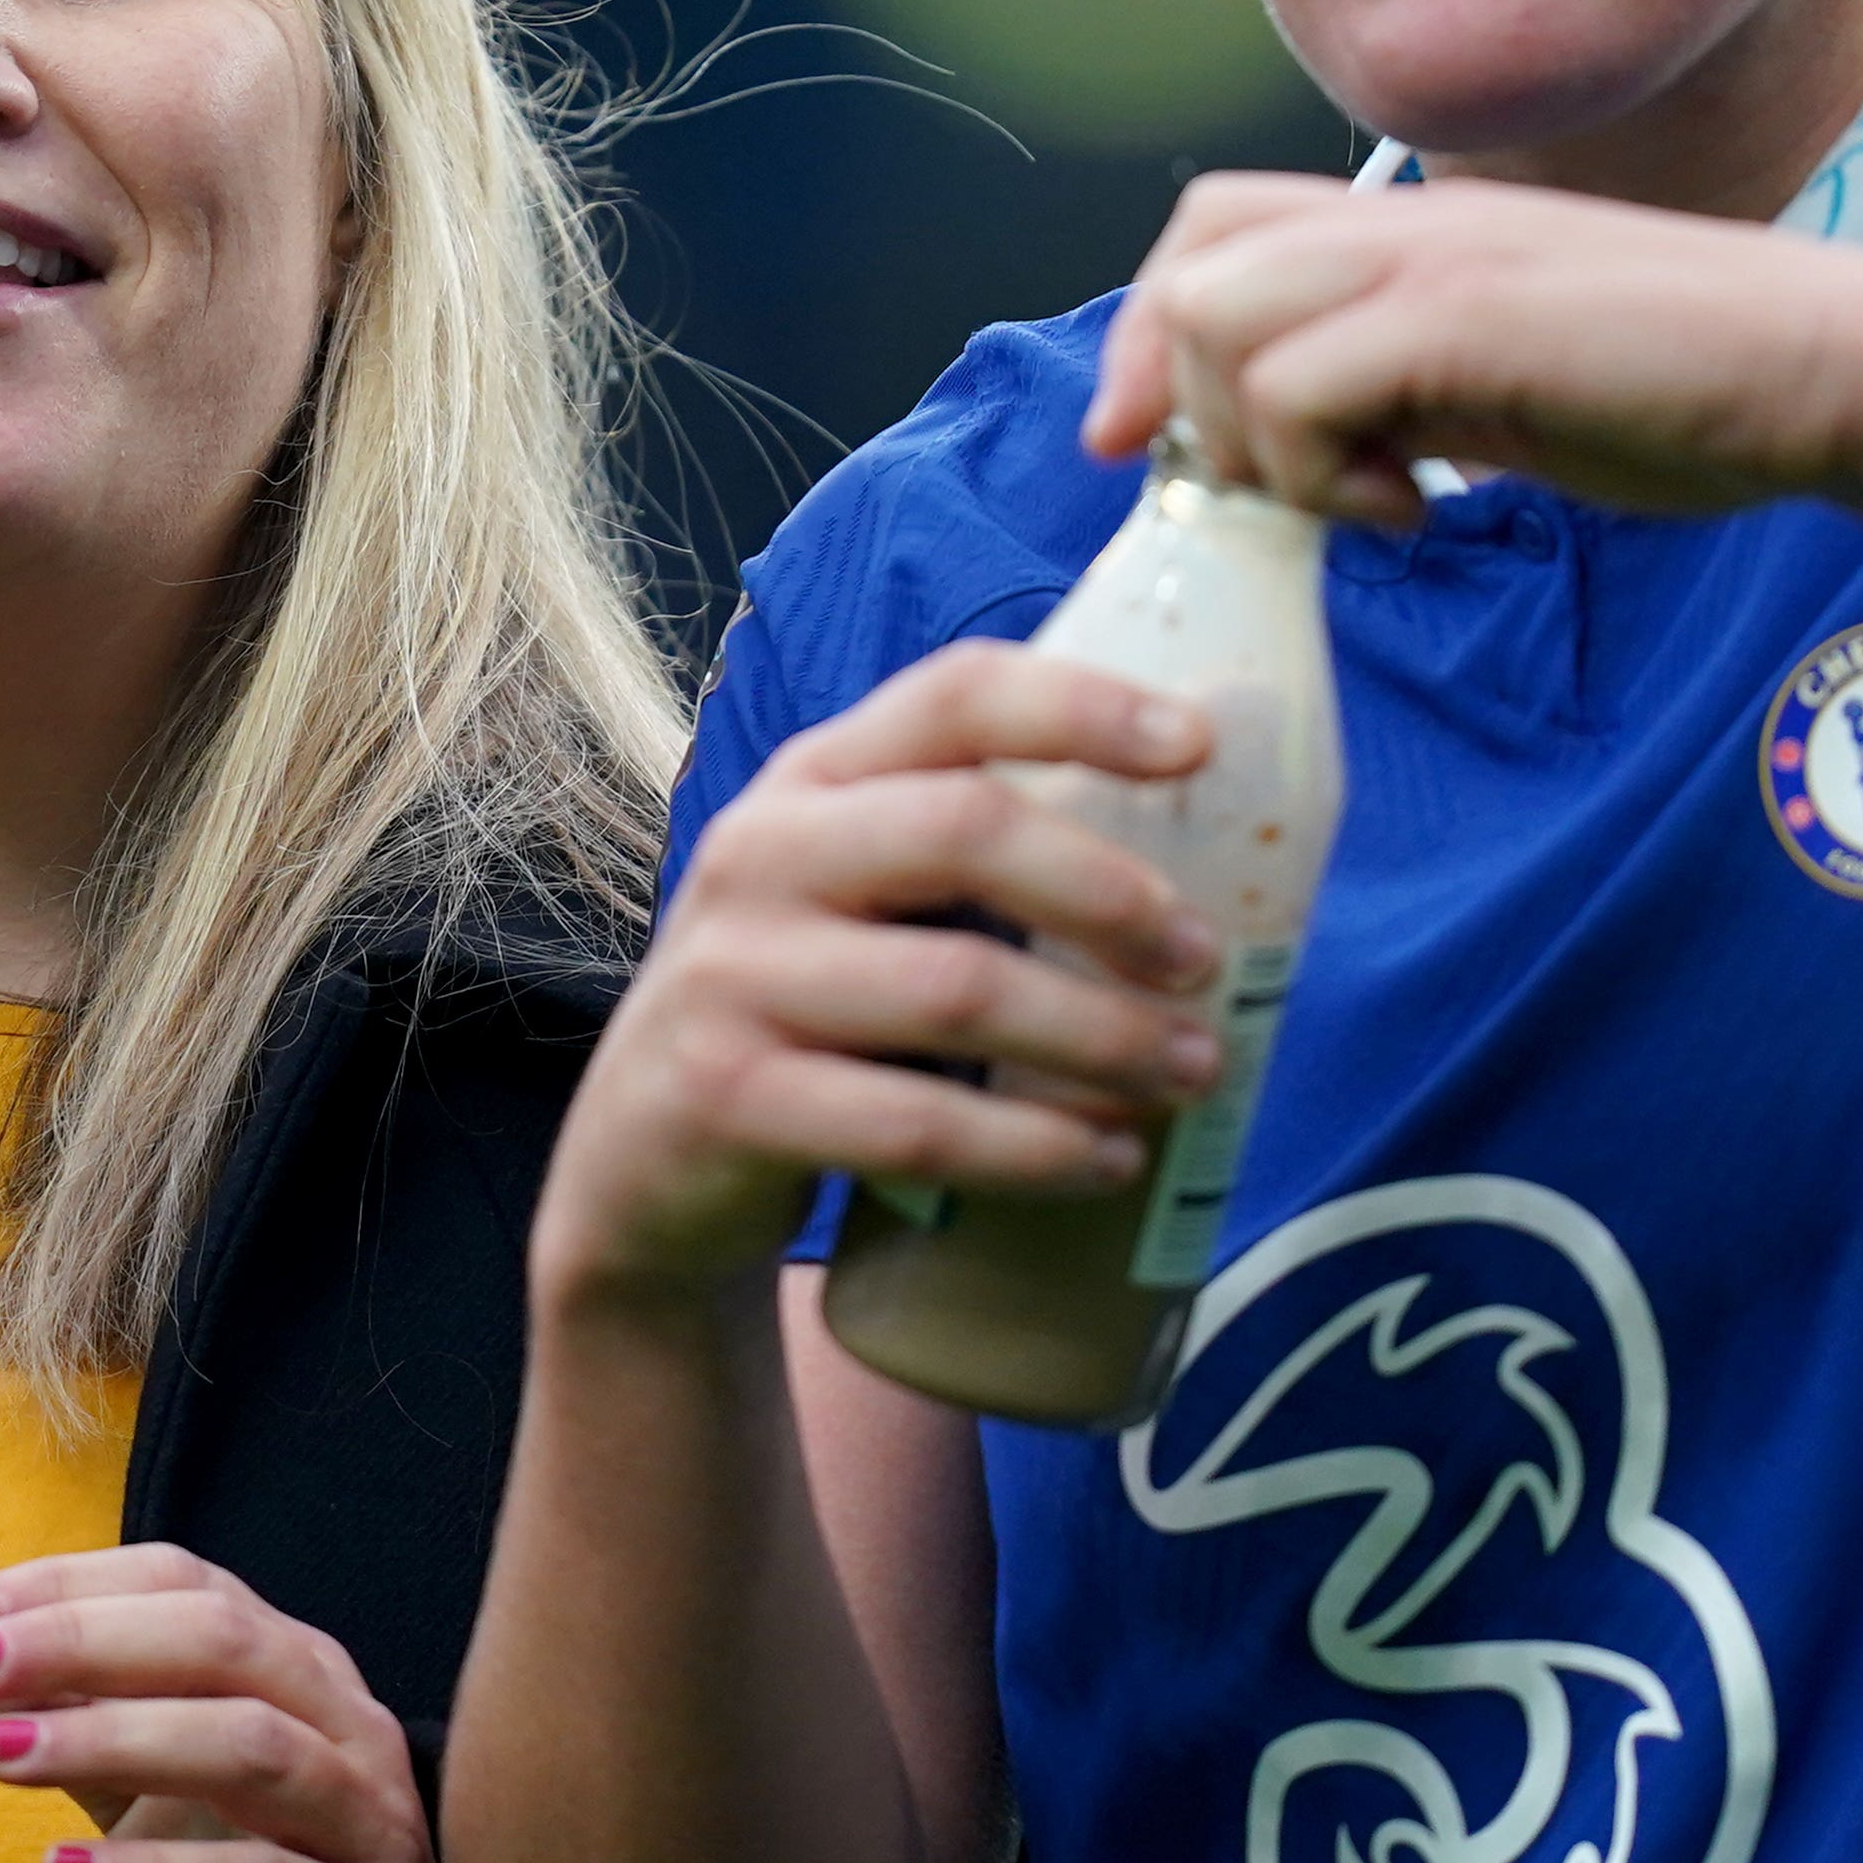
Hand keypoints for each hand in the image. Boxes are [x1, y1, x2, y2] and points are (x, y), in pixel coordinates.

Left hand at [0, 1548, 454, 1862]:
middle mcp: (349, 1728)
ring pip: (251, 1748)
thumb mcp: (151, 1801)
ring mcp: (369, 1827)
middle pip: (223, 1641)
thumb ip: (76, 1729)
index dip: (73, 1587)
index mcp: (299, 1671)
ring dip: (113, 1737)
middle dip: (82, 1641)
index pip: (189, 1585)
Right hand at [529, 641, 1239, 1309]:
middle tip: (1208, 961)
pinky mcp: (725, 1098)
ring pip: (955, 987)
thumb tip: (1220, 854)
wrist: (641, 1167)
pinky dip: (1033, 1147)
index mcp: (814, 779)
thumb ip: (977, 859)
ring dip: (1099, 1036)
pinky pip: (913, 1122)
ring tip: (1192, 1073)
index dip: (1081, 704)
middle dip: (1109, 892)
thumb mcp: (859, 900)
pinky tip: (1108, 1162)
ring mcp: (731, 974)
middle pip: (963, 828)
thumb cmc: (807, 1011)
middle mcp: (761, 851)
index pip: (952, 695)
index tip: (1200, 740)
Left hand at [1084, 167, 1862, 529]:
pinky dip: (1321, 474)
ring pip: (1220, 320)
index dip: (1158, 333)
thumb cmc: (1694, 393)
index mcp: (1417, 229)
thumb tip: (1315, 458)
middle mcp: (1410, 223)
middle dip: (1177, 390)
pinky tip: (1420, 512)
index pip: (1215, 225)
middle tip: (1256, 490)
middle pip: (1191, 258)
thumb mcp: (1510, 391)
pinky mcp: (1467, 316)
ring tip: (1358, 501)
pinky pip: (1298, 386)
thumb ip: (1407, 398)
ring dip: (1254, 442)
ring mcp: (1437, 259)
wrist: (1833, 370)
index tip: (1168, 448)